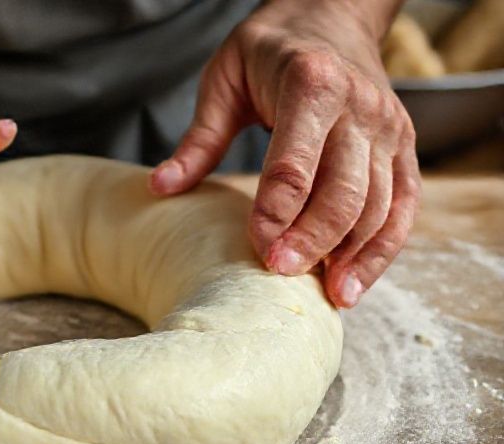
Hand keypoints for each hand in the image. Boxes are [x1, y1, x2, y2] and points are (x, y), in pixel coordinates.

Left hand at [150, 0, 419, 307]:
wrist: (332, 14)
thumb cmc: (269, 50)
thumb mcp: (223, 79)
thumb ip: (198, 139)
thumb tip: (159, 188)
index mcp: (311, 83)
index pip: (295, 161)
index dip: (277, 210)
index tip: (257, 246)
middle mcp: (359, 107)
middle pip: (343, 190)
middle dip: (312, 238)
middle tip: (280, 273)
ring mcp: (389, 129)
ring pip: (379, 204)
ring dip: (351, 254)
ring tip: (324, 295)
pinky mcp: (404, 148)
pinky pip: (403, 207)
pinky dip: (382, 250)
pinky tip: (352, 285)